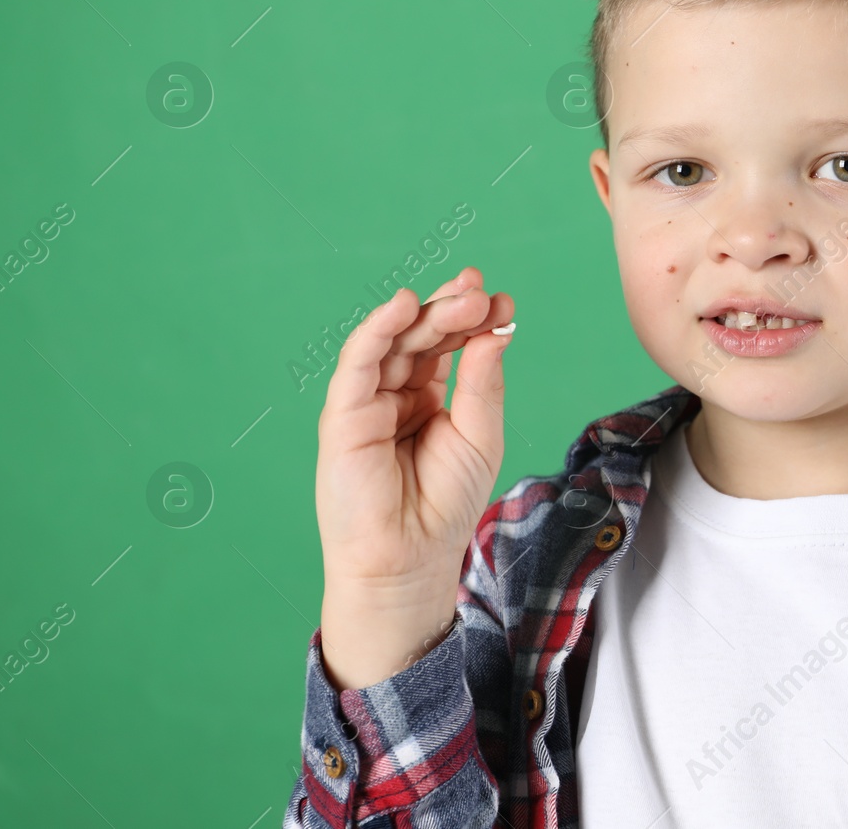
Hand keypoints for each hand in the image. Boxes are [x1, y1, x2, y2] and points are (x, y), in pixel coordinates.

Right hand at [314, 266, 514, 688]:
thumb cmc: (446, 503)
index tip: (503, 300)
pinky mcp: (344, 414)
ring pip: (395, 342)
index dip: (473, 320)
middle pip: (424, 337)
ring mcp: (369, 401)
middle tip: (482, 290)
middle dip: (453, 309)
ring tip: (463, 293)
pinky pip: (358, 363)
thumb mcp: (480, 434)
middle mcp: (397, 393)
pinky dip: (378, 329)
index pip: (450, 346)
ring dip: (427, 313)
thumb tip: (496, 328)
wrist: (411, 556)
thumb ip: (483, 381)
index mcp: (431, 398)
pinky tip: (403, 306)